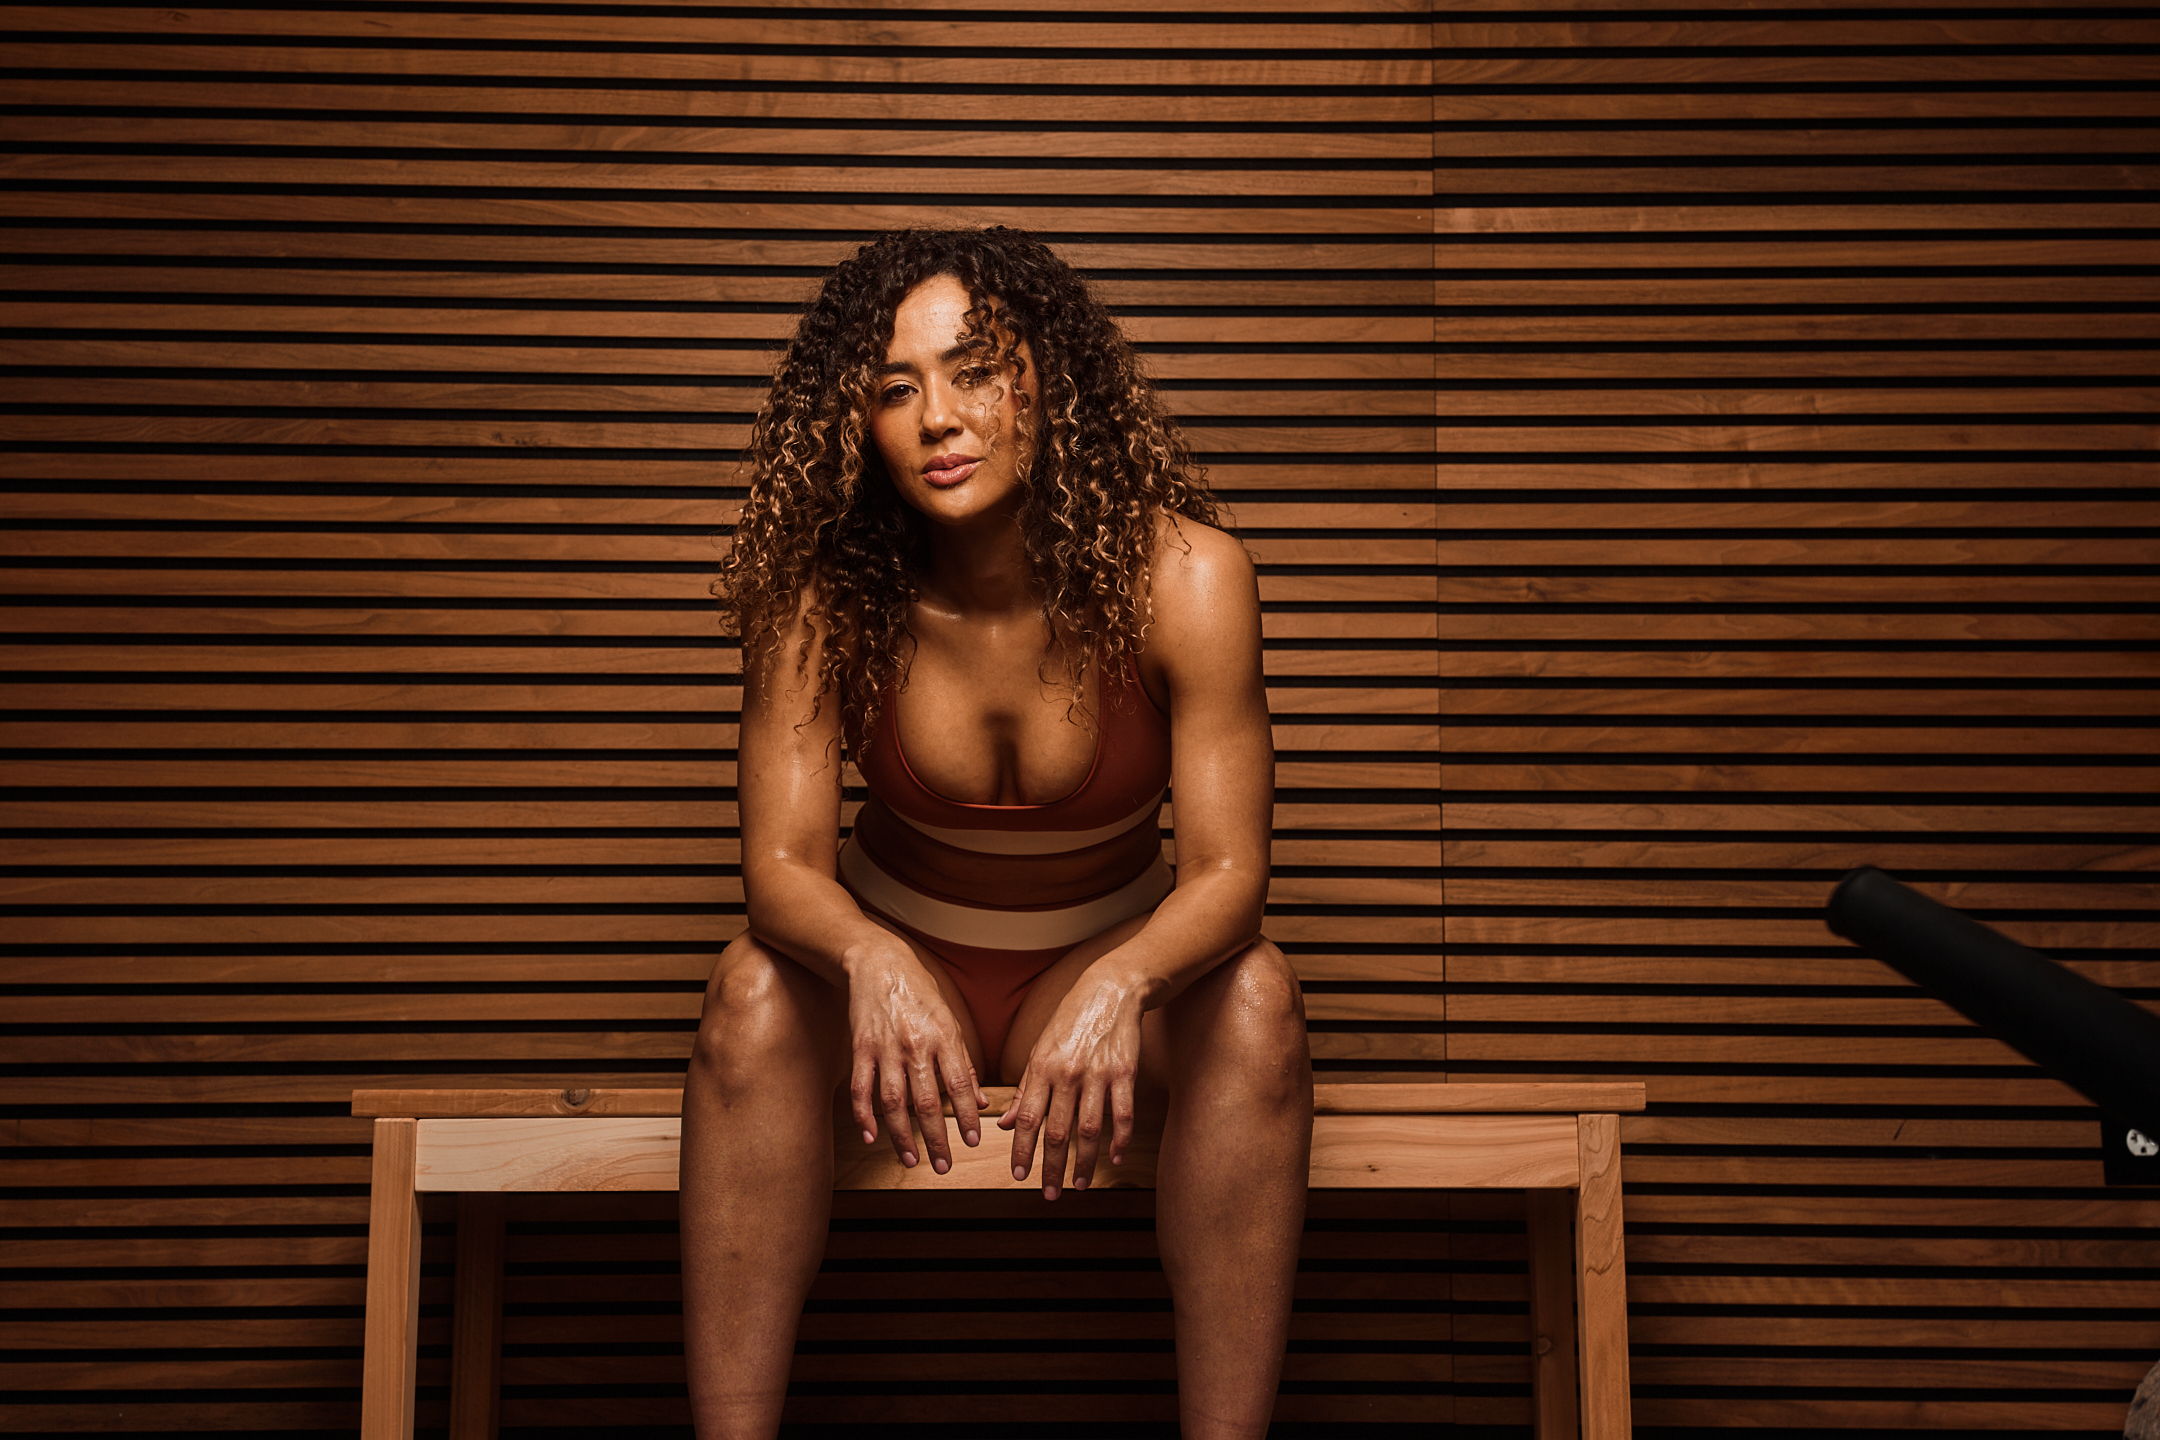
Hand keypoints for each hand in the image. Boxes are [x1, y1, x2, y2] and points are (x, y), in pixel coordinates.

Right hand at [844, 947, 984, 1173]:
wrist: (879, 963)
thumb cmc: (920, 992)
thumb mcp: (951, 1021)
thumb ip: (965, 1063)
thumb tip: (983, 1102)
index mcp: (944, 1037)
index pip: (960, 1085)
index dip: (967, 1116)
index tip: (972, 1142)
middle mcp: (916, 1045)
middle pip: (927, 1102)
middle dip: (937, 1139)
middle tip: (943, 1166)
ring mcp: (886, 1048)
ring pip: (894, 1102)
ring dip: (902, 1136)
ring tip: (912, 1160)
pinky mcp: (861, 1048)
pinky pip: (861, 1089)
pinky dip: (864, 1116)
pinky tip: (872, 1137)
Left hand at [998, 966, 1143, 1198]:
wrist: (1111, 989)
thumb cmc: (1070, 1020)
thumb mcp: (1039, 1049)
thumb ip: (1024, 1089)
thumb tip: (1003, 1123)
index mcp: (1041, 1067)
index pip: (1026, 1118)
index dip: (1021, 1150)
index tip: (1018, 1177)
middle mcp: (1067, 1073)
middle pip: (1057, 1131)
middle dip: (1051, 1168)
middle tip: (1048, 1195)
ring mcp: (1098, 1073)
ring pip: (1089, 1129)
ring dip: (1084, 1163)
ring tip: (1079, 1185)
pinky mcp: (1125, 1072)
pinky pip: (1123, 1114)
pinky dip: (1120, 1140)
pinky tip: (1114, 1158)